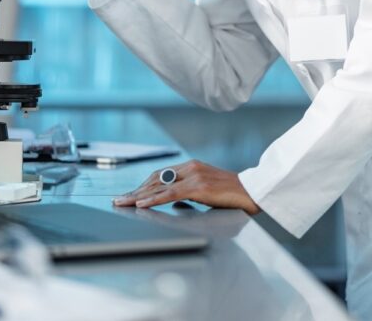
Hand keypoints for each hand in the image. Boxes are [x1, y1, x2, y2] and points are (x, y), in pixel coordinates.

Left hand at [113, 160, 260, 215]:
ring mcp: (194, 176)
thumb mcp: (206, 190)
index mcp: (191, 166)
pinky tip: (141, 204)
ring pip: (158, 186)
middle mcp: (190, 167)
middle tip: (119, 200)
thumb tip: (173, 202)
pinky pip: (170, 194)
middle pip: (154, 179)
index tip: (129, 195)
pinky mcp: (198, 187)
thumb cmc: (231, 194)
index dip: (142, 185)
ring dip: (138, 196)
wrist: (252, 192)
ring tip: (123, 203)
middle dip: (135, 191)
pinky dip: (153, 199)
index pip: (159, 175)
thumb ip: (189, 192)